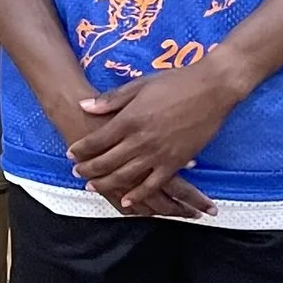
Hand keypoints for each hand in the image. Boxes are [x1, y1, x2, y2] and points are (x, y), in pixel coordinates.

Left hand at [65, 65, 238, 214]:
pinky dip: (138, 195)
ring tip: (92, 187)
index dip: (81, 149)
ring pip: (125, 176)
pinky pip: (153, 185)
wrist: (212, 89)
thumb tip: (84, 106)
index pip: (96, 140)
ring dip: (106, 184)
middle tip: (76, 173)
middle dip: (88, 169)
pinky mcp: (176, 163)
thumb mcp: (139, 85)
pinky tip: (127, 201)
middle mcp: (140, 140)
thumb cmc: (175, 82)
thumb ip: (111, 99)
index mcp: (129, 119)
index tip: (71, 154)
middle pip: (106, 162)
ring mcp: (158, 154)